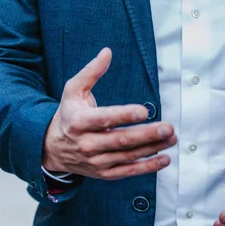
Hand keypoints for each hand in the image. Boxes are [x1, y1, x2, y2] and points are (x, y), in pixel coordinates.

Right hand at [43, 48, 176, 179]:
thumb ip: (91, 72)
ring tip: (172, 139)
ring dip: (153, 148)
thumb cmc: (68, 115)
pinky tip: (164, 159)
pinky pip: (128, 171)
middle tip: (168, 127)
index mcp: (79, 121)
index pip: (103, 119)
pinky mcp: (104, 173)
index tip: (143, 111)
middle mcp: (87, 144)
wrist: (52, 148)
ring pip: (128, 155)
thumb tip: (107, 52)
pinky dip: (147, 167)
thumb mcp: (73, 90)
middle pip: (121, 140)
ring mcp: (96, 161)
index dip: (124, 115)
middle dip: (147, 134)